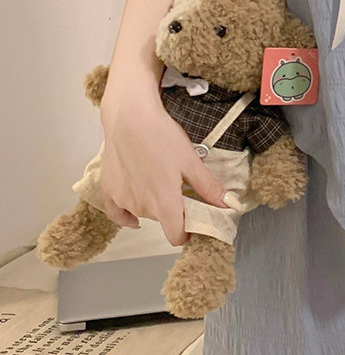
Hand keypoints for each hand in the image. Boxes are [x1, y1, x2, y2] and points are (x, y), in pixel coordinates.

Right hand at [98, 90, 228, 245]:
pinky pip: (117, 213)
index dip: (187, 232)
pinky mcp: (108, 191)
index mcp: (165, 204)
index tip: (193, 220)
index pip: (176, 237)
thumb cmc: (160, 136)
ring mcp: (123, 200)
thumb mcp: (191, 161)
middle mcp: (142, 208)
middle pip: (162, 220)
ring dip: (152, 202)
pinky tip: (135, 205)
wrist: (129, 117)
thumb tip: (227, 204)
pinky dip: (126, 213)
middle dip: (172, 208)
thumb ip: (208, 187)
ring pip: (143, 212)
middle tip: (177, 184)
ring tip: (157, 176)